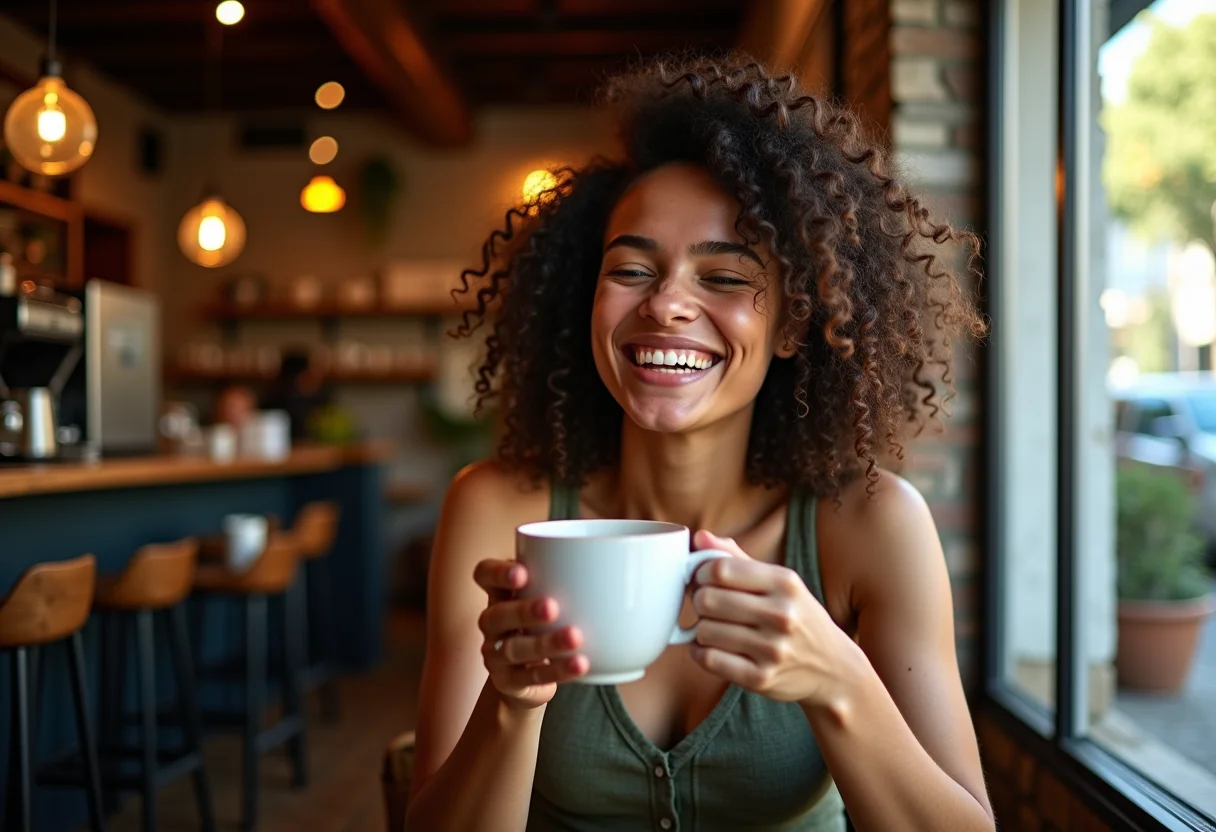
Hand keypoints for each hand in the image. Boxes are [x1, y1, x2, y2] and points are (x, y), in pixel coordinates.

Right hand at [473, 559, 588, 708]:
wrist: (527, 677)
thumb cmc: (544, 623)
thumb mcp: (548, 596)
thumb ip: (569, 577)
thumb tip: (629, 554)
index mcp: (500, 592)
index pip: (484, 574)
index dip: (497, 573)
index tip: (523, 572)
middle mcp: (492, 622)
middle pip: (495, 615)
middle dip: (524, 610)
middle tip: (553, 606)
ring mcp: (495, 654)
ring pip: (514, 648)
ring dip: (545, 643)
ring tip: (575, 637)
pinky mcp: (508, 681)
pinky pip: (531, 676)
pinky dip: (558, 670)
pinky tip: (580, 664)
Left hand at [689, 531, 857, 707]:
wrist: (834, 669)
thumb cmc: (799, 618)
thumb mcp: (780, 582)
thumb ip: (737, 558)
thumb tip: (699, 537)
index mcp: (785, 583)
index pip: (720, 569)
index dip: (701, 573)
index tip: (702, 579)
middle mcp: (781, 615)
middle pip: (707, 599)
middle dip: (699, 601)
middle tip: (706, 606)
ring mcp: (772, 649)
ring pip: (704, 631)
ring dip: (700, 629)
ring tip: (714, 628)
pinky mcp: (761, 678)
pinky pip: (709, 659)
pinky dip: (700, 653)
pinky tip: (710, 648)